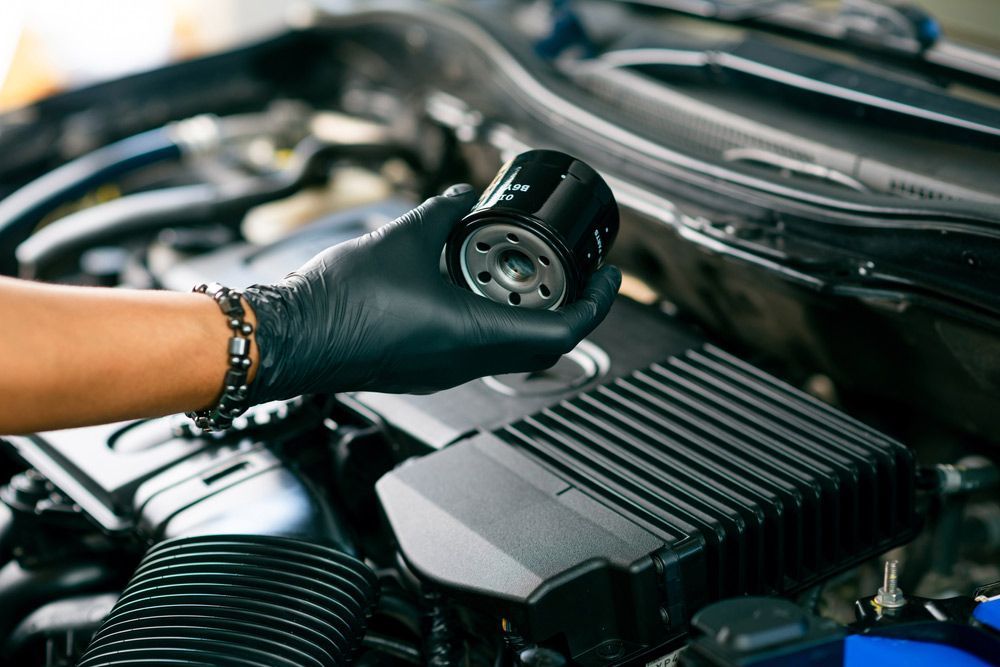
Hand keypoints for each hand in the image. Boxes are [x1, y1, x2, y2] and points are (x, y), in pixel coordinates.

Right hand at [242, 184, 620, 402]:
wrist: (291, 337)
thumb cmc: (342, 300)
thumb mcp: (405, 238)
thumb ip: (444, 213)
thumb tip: (463, 195)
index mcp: (476, 335)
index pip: (564, 330)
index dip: (596, 302)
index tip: (608, 276)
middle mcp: (467, 362)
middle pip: (543, 344)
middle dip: (568, 307)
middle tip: (575, 274)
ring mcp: (445, 372)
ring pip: (510, 350)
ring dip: (527, 315)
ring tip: (526, 274)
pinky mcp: (423, 370)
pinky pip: (477, 351)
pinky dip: (492, 322)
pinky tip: (473, 289)